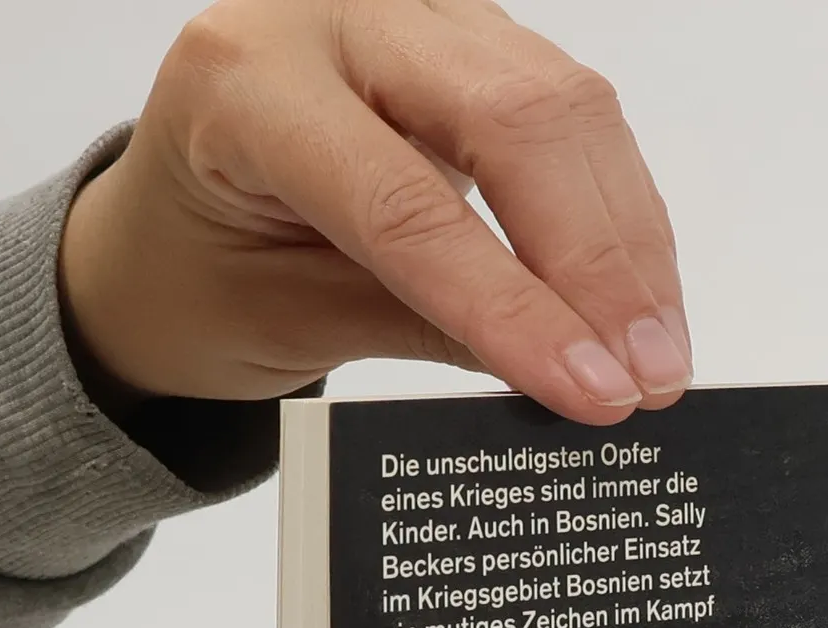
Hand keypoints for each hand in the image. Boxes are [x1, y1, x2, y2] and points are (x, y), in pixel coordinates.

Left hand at [58, 0, 690, 425]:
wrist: (167, 227)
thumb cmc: (200, 274)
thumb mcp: (285, 321)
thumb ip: (416, 327)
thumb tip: (561, 371)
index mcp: (248, 82)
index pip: (406, 201)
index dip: (512, 304)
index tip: (589, 390)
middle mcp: (336, 15)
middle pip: (512, 118)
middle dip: (597, 263)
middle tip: (649, 379)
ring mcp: (415, 16)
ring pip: (563, 106)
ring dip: (629, 245)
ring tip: (660, 360)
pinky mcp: (473, 42)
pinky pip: (573, 117)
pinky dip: (619, 218)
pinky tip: (645, 303)